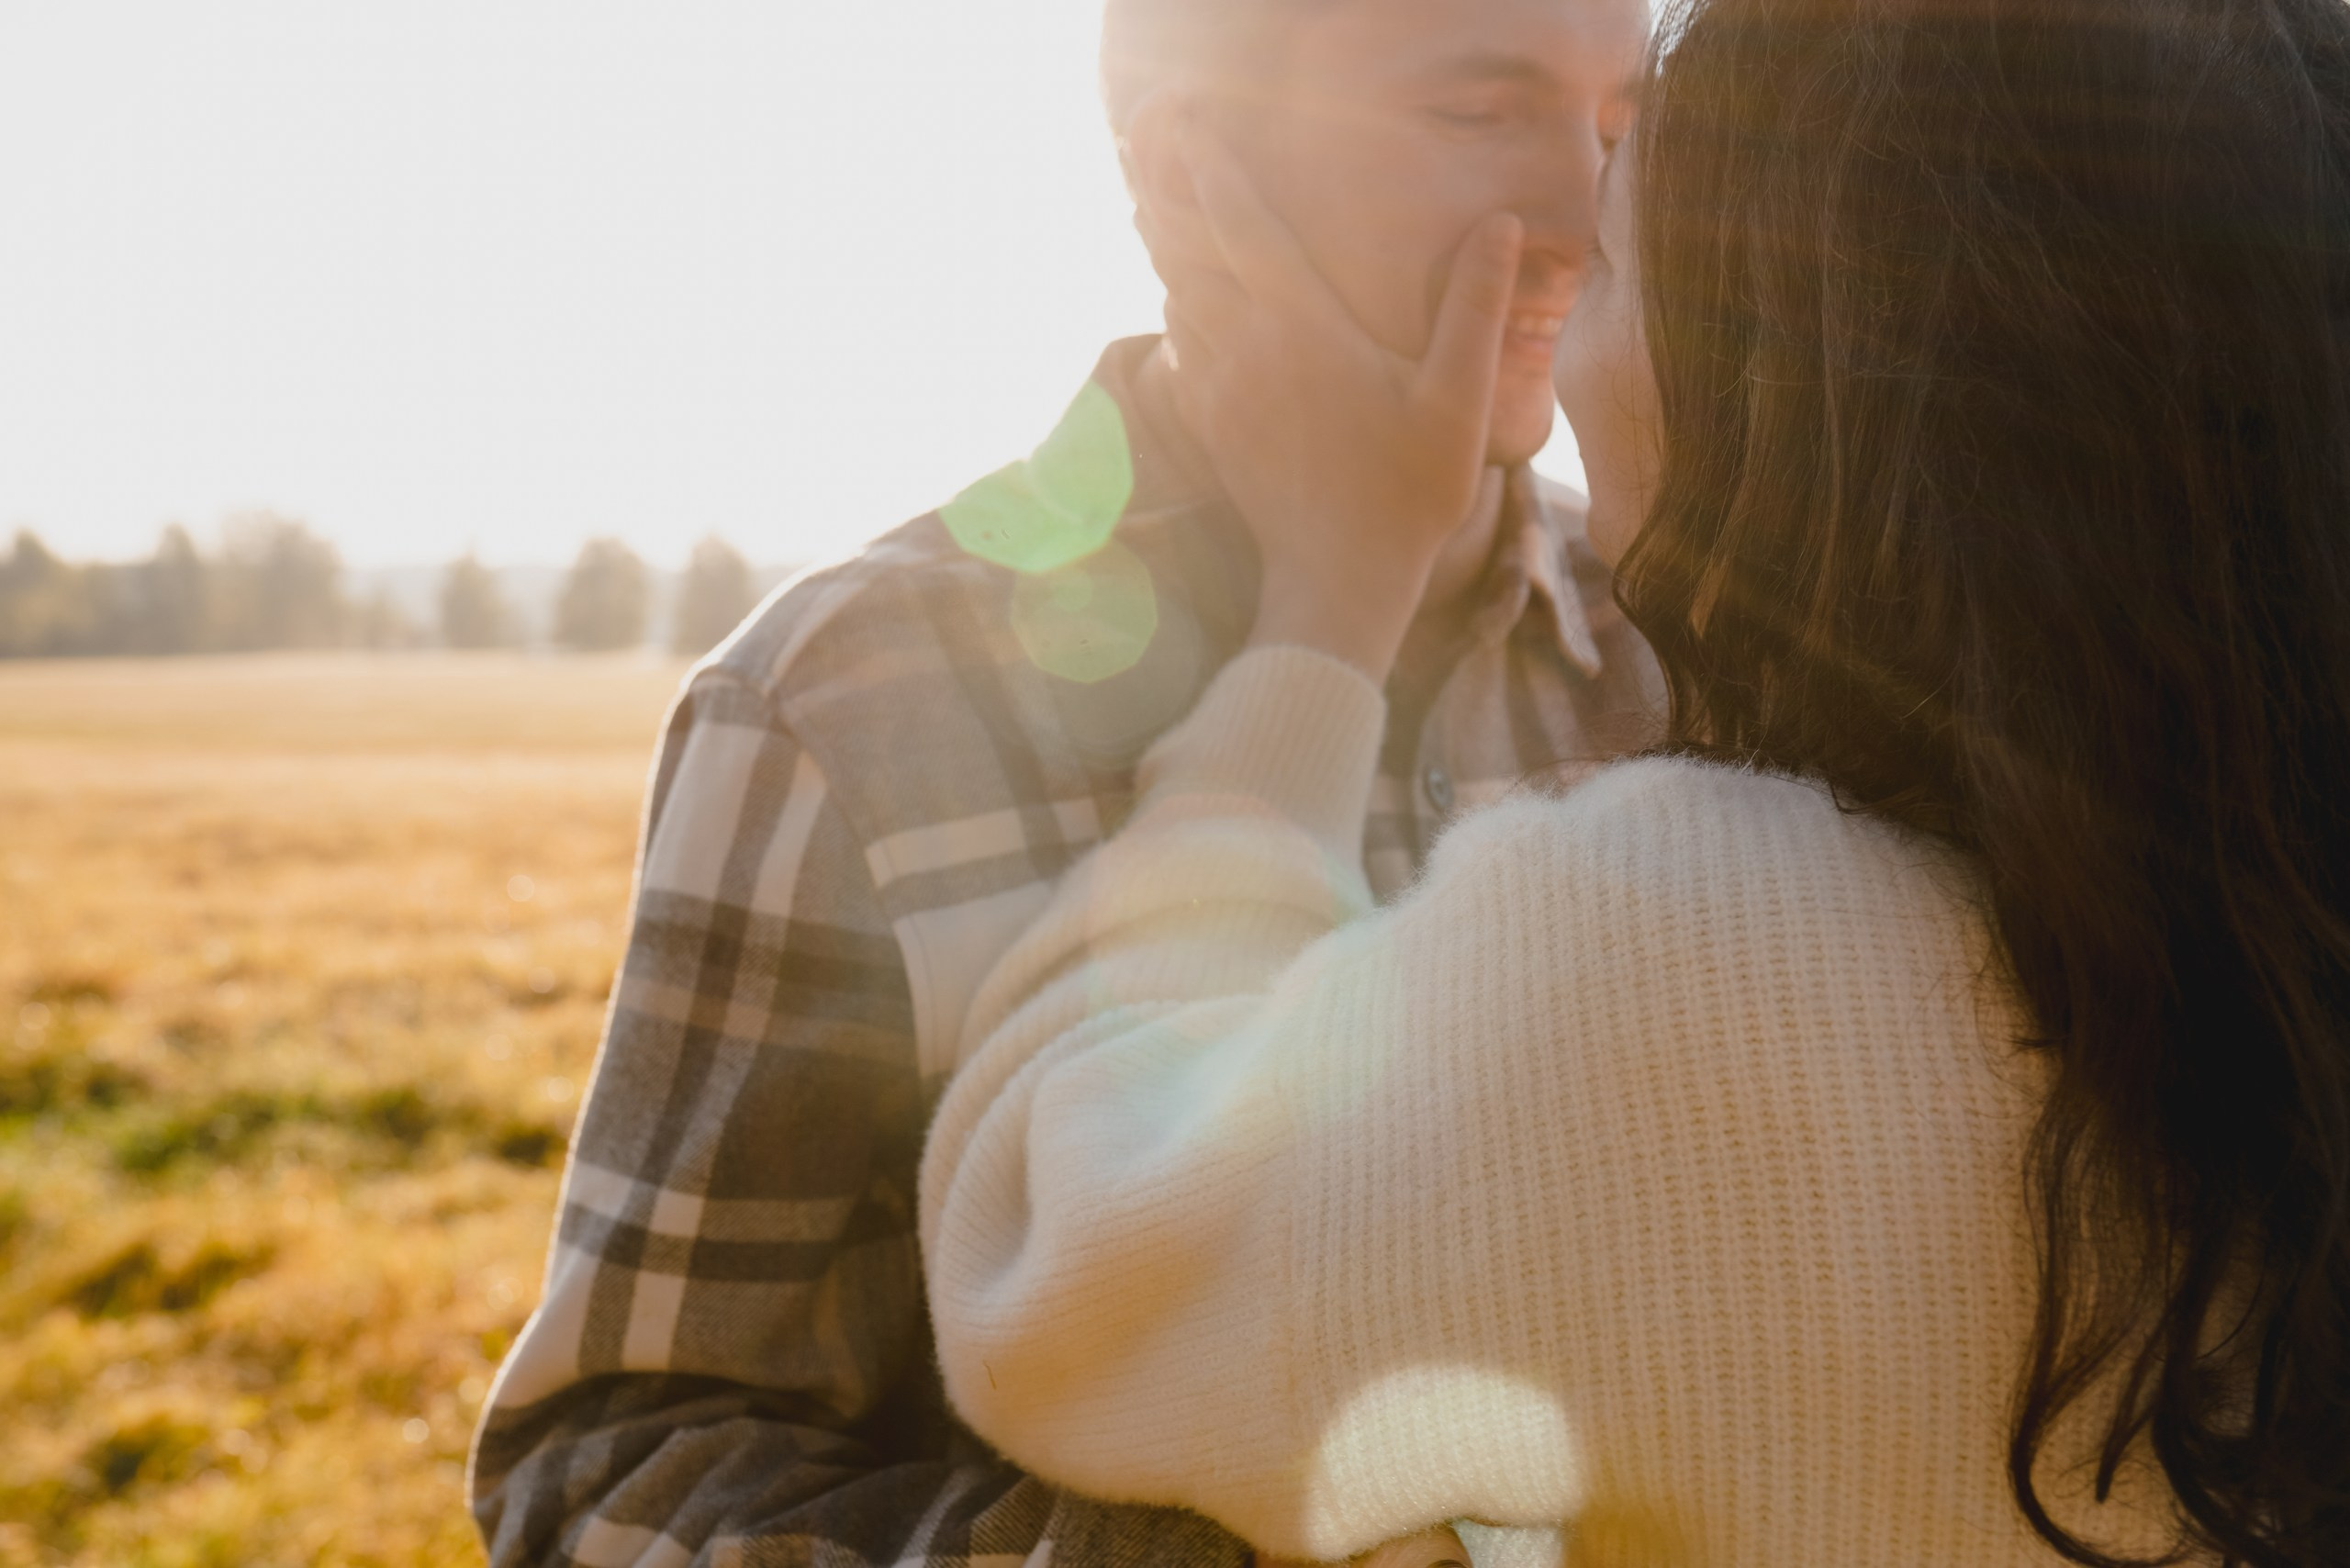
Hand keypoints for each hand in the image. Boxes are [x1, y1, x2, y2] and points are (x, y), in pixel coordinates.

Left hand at [1145, 111, 1522, 680]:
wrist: (1339, 581)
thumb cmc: (1408, 492)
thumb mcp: (1461, 399)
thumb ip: (1477, 307)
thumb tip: (1503, 224)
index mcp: (1304, 327)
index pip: (1244, 225)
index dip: (1213, 169)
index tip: (1190, 124)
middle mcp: (1247, 348)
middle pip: (1190, 250)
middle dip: (1172, 193)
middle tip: (1155, 145)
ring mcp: (1219, 388)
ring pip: (1177, 295)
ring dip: (1170, 247)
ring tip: (1159, 202)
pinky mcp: (1210, 424)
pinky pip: (1179, 347)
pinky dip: (1176, 307)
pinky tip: (1183, 296)